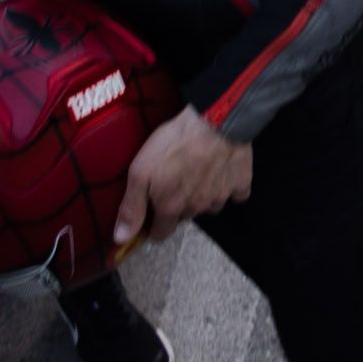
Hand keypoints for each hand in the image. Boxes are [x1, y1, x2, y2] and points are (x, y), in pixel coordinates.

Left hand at [111, 107, 251, 246]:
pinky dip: (228, 187)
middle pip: (184, 217)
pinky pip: (236, 194)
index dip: (153, 226)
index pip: (161, 234)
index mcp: (171, 208)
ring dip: (202, 196)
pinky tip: (222, 172)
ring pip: (209, 206)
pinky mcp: (241, 184)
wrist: (215, 122)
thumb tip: (121, 239)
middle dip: (177, 206)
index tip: (151, 211)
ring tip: (198, 173)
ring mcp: (221, 197)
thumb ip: (131, 208)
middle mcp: (197, 208)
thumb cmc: (173, 144)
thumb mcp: (141, 172)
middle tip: (174, 181)